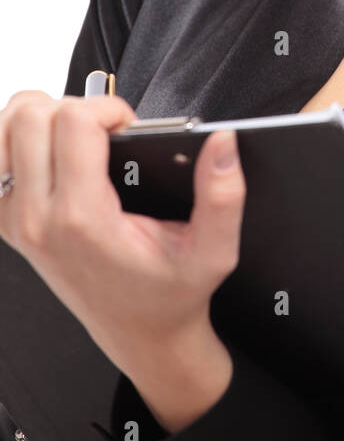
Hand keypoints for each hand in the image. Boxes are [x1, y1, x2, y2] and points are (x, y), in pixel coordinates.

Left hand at [0, 90, 244, 425]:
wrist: (139, 333)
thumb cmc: (169, 294)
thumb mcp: (213, 251)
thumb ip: (224, 195)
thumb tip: (223, 144)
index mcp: (84, 219)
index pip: (74, 122)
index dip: (110, 108)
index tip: (130, 128)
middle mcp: (39, 218)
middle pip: (32, 116)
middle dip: (76, 107)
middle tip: (105, 130)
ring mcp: (17, 220)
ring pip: (4, 128)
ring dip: (40, 117)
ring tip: (74, 133)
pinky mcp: (7, 221)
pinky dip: (16, 141)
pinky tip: (48, 150)